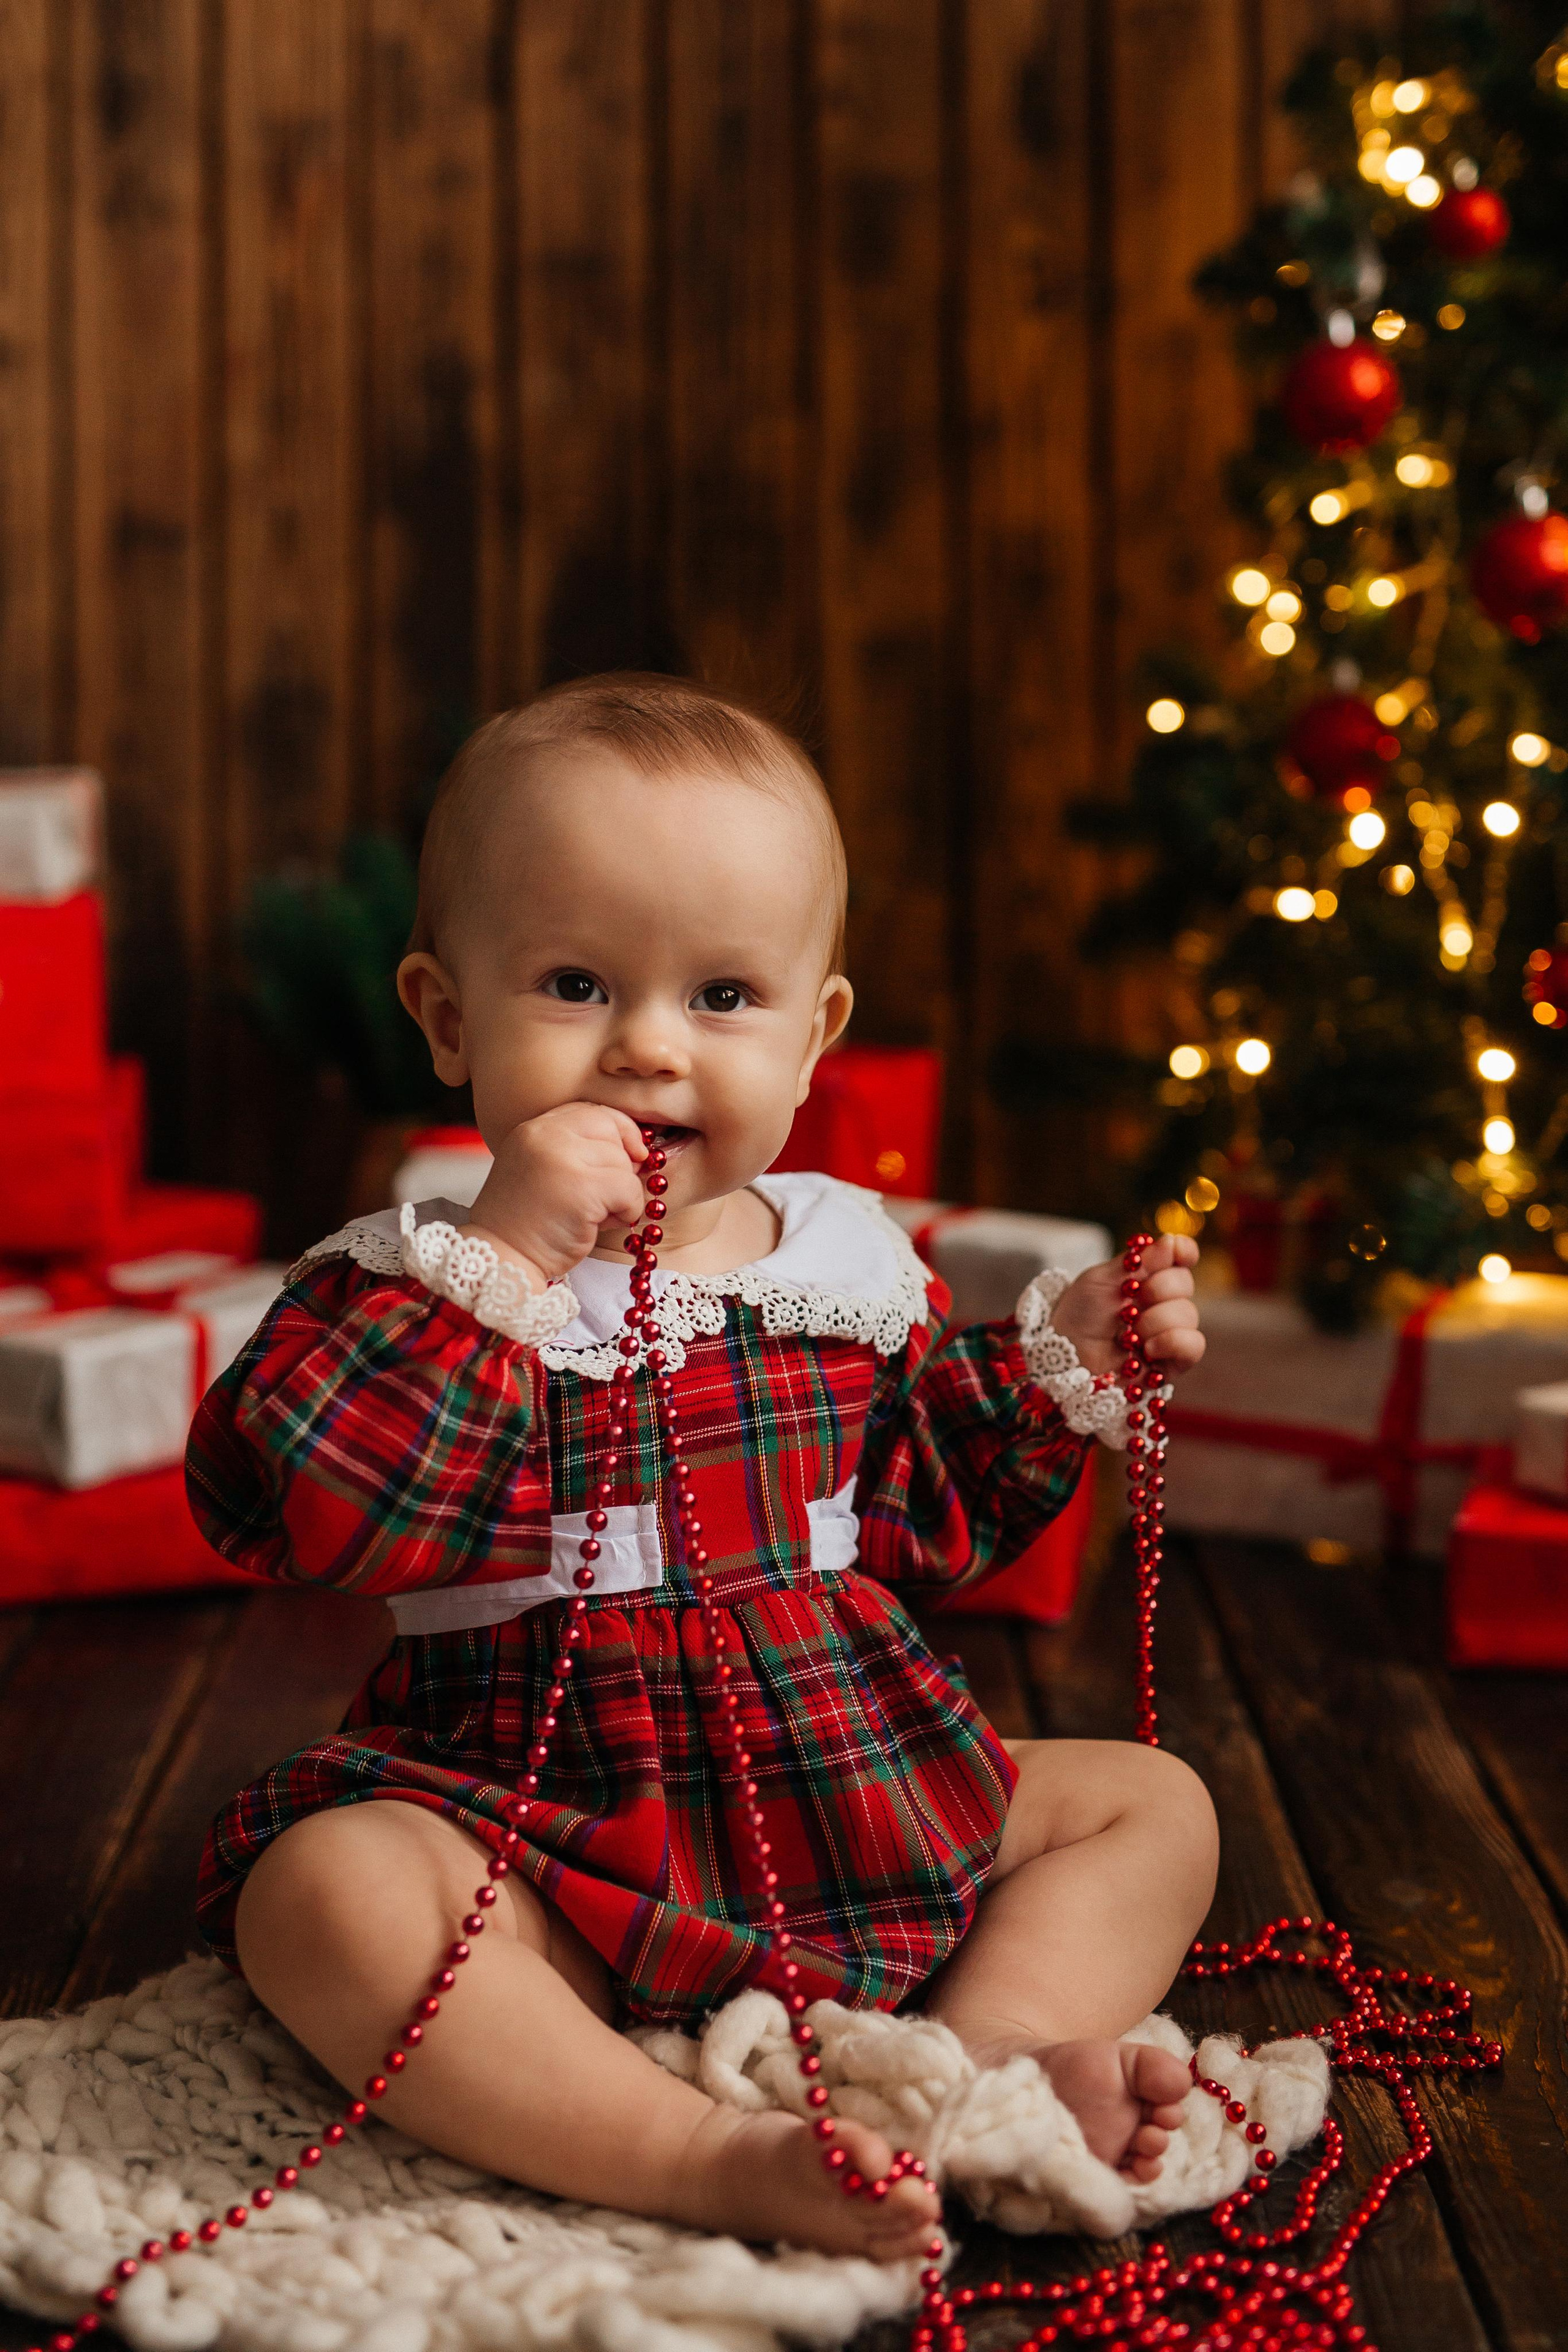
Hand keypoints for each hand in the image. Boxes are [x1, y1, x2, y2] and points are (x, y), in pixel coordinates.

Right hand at [460, 1102, 648, 1285]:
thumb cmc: (525, 1224)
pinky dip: (627, 1210)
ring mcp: (563, 1159)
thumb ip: (575, 1151)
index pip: (590, 1110)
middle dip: (622, 1162)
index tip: (629, 1153)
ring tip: (595, 1214)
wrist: (503, 1260)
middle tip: (610, 1192)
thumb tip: (635, 1148)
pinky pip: (629, 1189)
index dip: (617, 1129)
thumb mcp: (541, 1170)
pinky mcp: (582, 1188)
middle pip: (610, 1129)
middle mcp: (546, 1135)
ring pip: (624, 1162)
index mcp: (534, 1128)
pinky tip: (603, 1224)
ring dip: (621, 1193)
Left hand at [1050, 1234, 1205, 1380]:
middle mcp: (1162, 1302)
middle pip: (1184, 1282)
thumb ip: (1137, 1261)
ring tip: (1129, 1335)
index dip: (1183, 1251)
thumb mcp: (1100, 1280)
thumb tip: (1172, 1241)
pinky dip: (1171, 1342)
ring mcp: (1169, 1331)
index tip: (1176, 1251)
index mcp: (1145, 1276)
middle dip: (1157, 1290)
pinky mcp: (1173, 1361)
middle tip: (1129, 1303)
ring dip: (1155, 1321)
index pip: (1179, 1257)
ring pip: (1188, 1313)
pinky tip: (1148, 1350)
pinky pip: (1193, 1344)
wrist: (1067, 1358)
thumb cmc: (1078, 1317)